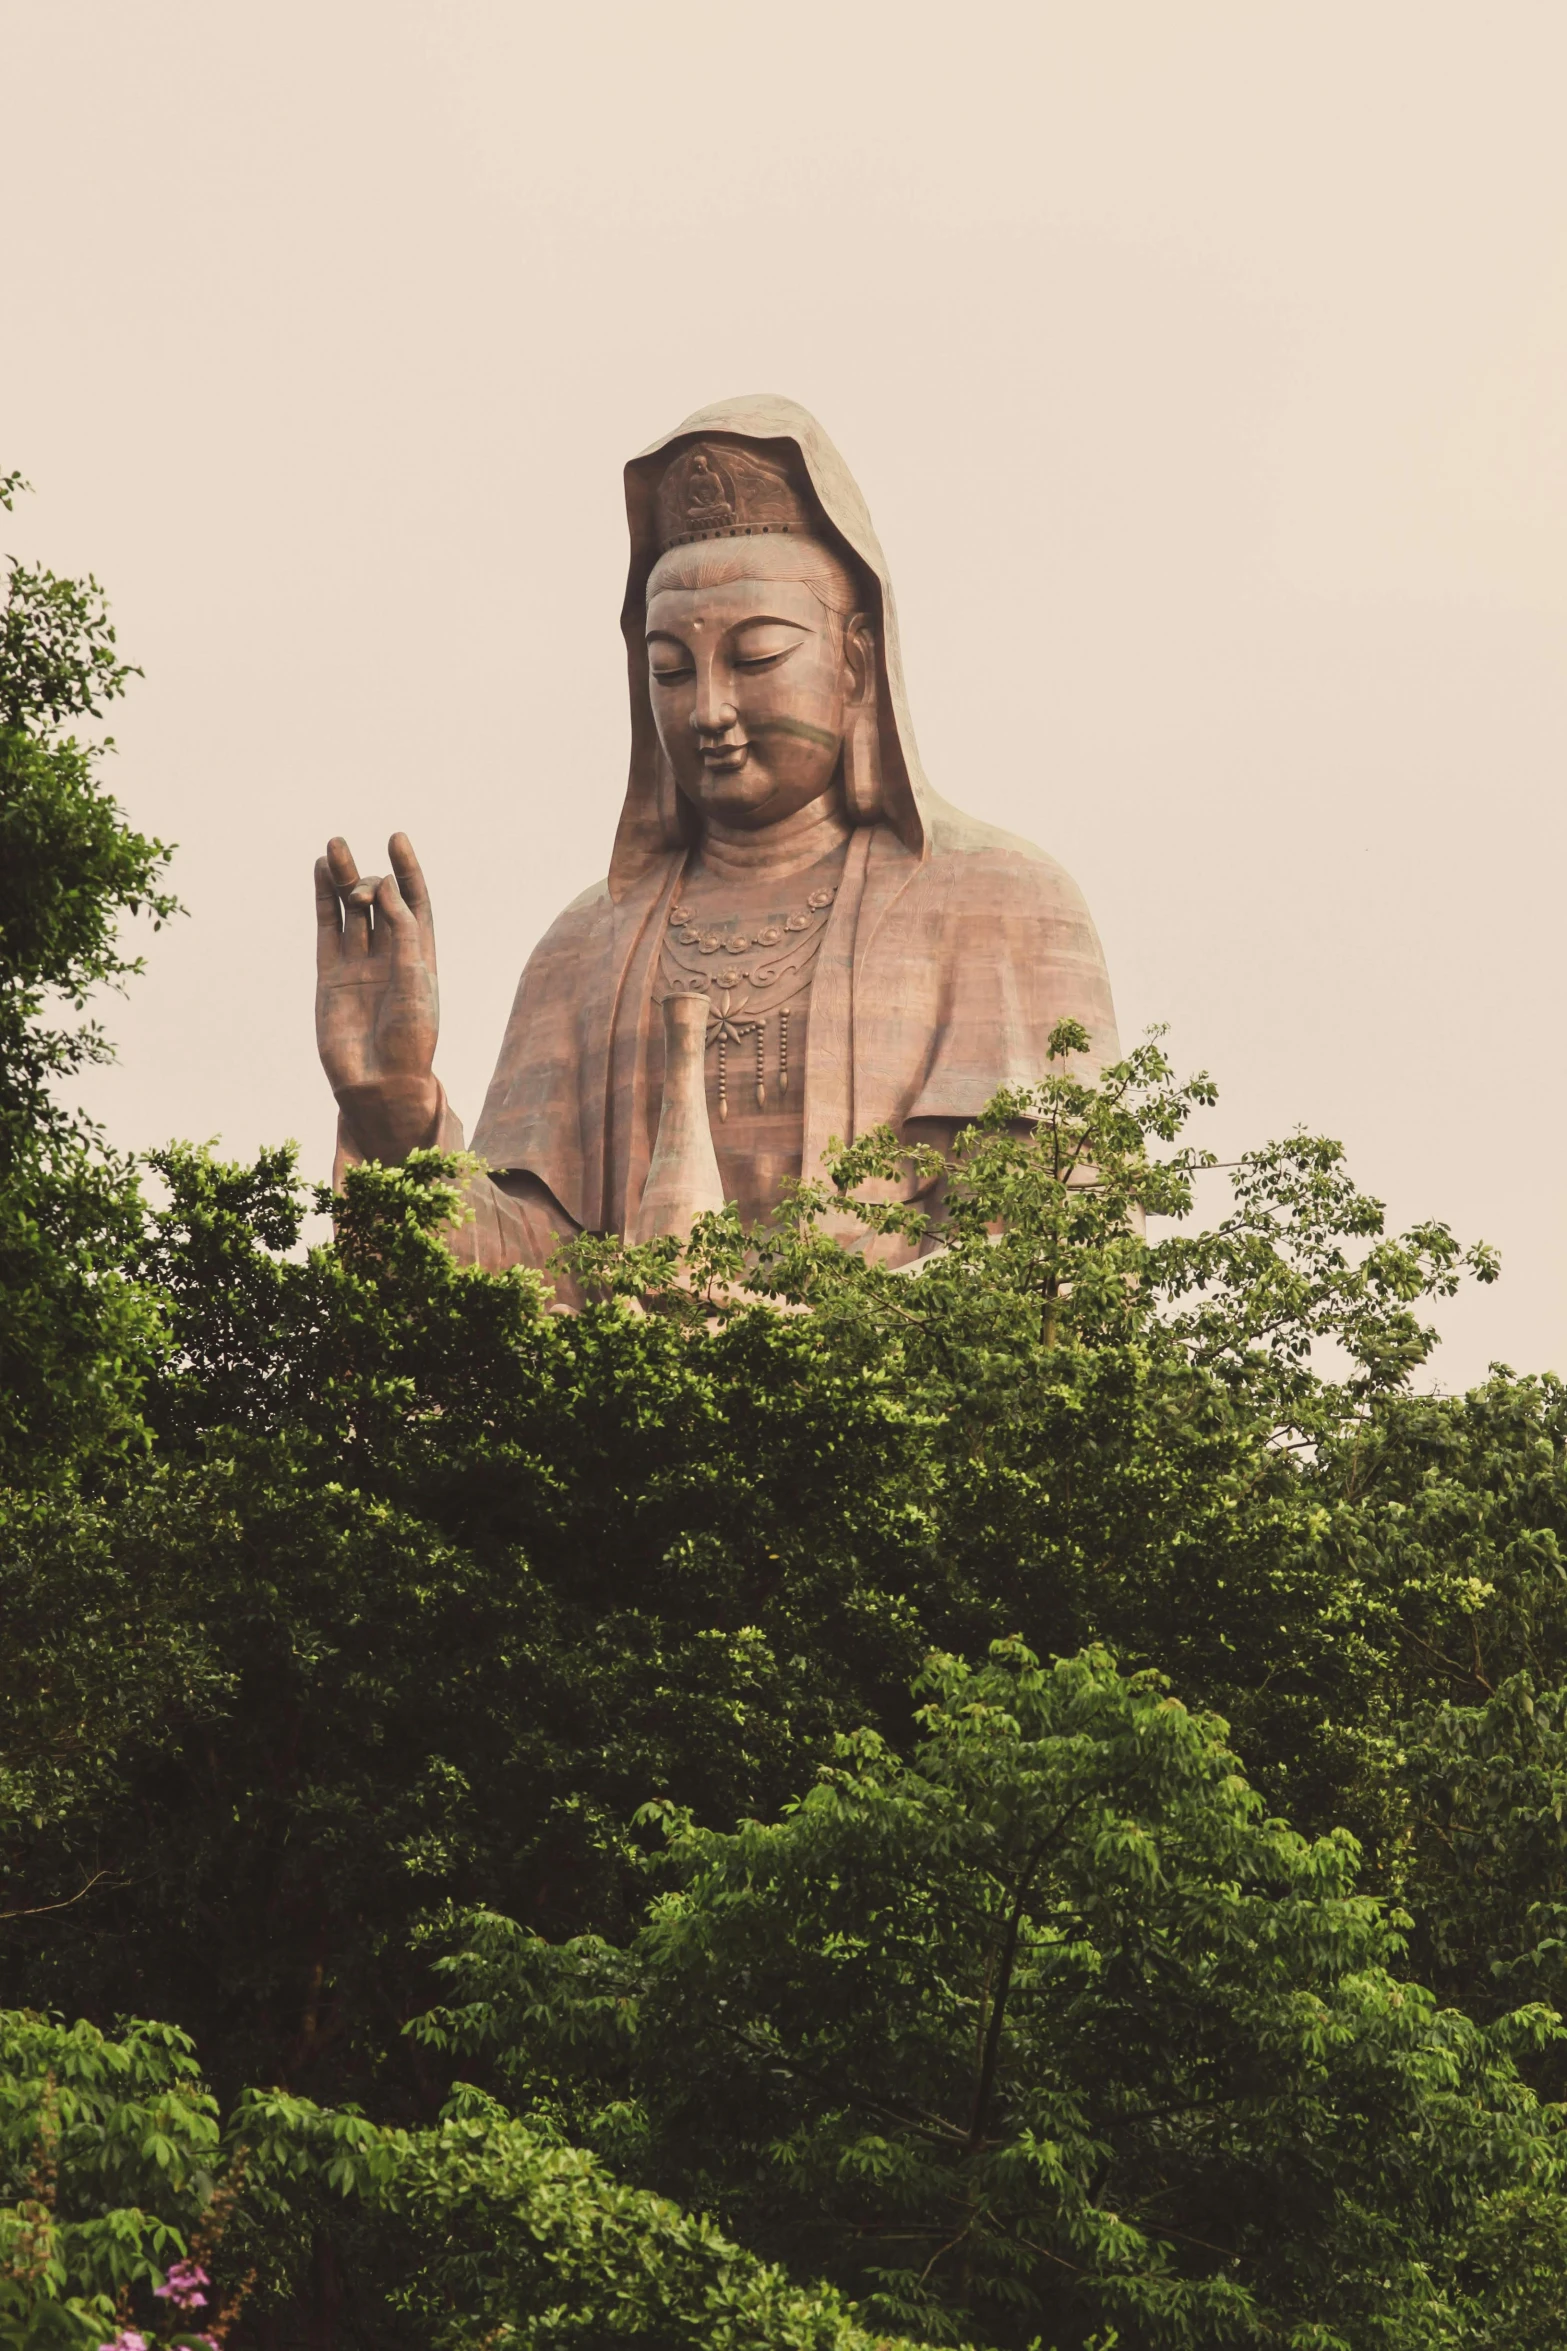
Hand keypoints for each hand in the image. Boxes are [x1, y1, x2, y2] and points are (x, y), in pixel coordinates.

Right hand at [314, 833, 442, 1161]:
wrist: (381, 1083)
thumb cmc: (410, 1037)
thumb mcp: (416, 979)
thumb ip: (403, 931)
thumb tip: (384, 886)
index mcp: (420, 956)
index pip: (414, 902)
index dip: (406, 870)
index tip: (397, 839)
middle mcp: (390, 956)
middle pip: (379, 903)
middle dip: (367, 876)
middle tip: (351, 857)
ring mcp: (358, 964)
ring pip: (349, 912)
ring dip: (342, 879)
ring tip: (333, 846)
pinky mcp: (330, 975)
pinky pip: (327, 931)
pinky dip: (322, 902)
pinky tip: (318, 873)